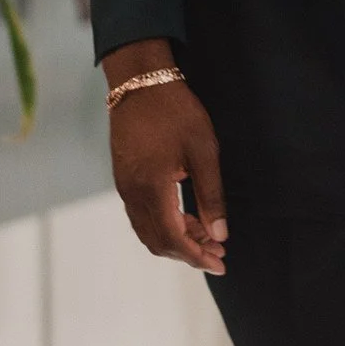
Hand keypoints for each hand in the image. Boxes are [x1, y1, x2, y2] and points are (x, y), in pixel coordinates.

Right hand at [104, 42, 226, 274]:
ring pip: (148, 231)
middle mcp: (133, 195)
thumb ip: (211, 195)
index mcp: (152, 189)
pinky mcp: (124, 179)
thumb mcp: (203, 150)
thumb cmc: (176, 112)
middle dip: (189, 253)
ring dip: (177, 240)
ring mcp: (124, 188)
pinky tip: (185, 218)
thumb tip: (220, 234)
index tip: (220, 263)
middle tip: (218, 253)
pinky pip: (142, 216)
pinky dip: (164, 225)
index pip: (173, 239)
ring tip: (207, 237)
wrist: (141, 83)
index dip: (196, 256)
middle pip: (158, 241)